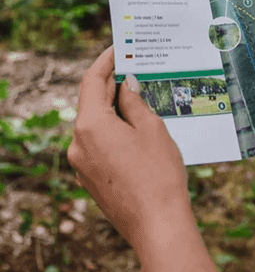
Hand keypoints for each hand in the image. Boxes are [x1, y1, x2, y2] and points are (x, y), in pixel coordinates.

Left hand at [67, 47, 193, 256]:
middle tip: (135, 67)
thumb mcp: (151, 128)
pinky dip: (113, 128)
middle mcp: (78, 144)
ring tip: (140, 94)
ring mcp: (82, 164)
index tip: (119, 48)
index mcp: (90, 126)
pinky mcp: (91, 178)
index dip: (105, 61)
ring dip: (114, 107)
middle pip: (91, 102)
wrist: (156, 223)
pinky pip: (98, 143)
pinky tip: (136, 125)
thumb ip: (134, 102)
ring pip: (95, 124)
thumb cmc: (158, 172)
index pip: (92, 82)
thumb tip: (126, 85)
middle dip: (112, 84)